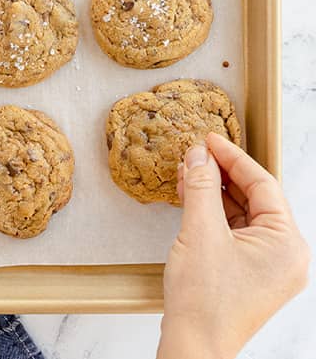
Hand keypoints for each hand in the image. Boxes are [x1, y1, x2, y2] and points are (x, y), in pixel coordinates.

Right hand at [158, 133, 308, 358]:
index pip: (264, 185)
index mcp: (288, 244)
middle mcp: (287, 255)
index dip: (233, 158)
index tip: (209, 139)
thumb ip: (202, 187)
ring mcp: (270, 267)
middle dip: (222, 175)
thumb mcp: (200, 232)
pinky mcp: (252, 275)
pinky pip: (237, 234)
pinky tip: (193, 201)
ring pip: (244, 215)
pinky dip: (215, 215)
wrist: (195, 345)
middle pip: (256, 199)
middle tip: (195, 154)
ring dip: (215, 193)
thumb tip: (200, 154)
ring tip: (188, 175)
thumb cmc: (204, 299)